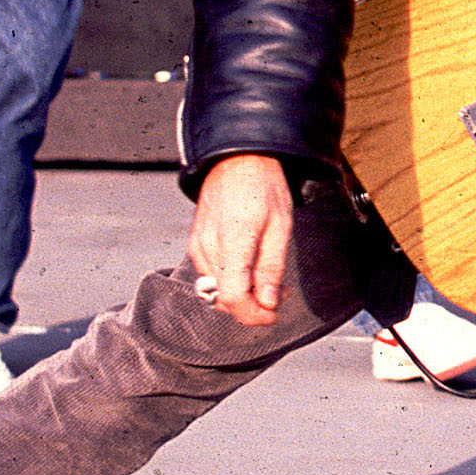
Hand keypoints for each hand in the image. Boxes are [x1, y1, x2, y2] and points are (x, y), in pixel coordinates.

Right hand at [185, 154, 294, 325]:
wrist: (237, 160)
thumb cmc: (262, 186)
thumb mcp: (281, 224)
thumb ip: (272, 267)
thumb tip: (267, 302)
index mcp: (233, 239)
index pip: (233, 295)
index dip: (254, 314)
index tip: (273, 313)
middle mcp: (208, 246)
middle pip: (224, 299)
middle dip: (252, 306)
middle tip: (279, 294)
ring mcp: (197, 246)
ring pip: (216, 292)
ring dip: (242, 296)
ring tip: (267, 281)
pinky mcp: (194, 246)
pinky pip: (211, 277)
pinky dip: (230, 282)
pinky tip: (249, 270)